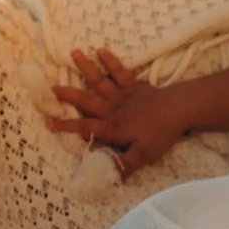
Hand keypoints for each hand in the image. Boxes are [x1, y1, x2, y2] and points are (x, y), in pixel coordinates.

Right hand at [47, 47, 187, 176]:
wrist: (180, 108)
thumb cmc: (161, 133)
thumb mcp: (143, 155)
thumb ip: (124, 166)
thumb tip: (106, 179)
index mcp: (112, 127)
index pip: (85, 128)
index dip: (66, 126)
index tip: (49, 123)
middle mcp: (113, 108)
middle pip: (87, 100)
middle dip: (68, 94)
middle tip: (51, 87)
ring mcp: (123, 94)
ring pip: (100, 80)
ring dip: (86, 68)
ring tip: (73, 53)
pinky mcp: (134, 84)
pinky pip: (120, 71)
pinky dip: (111, 61)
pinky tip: (101, 50)